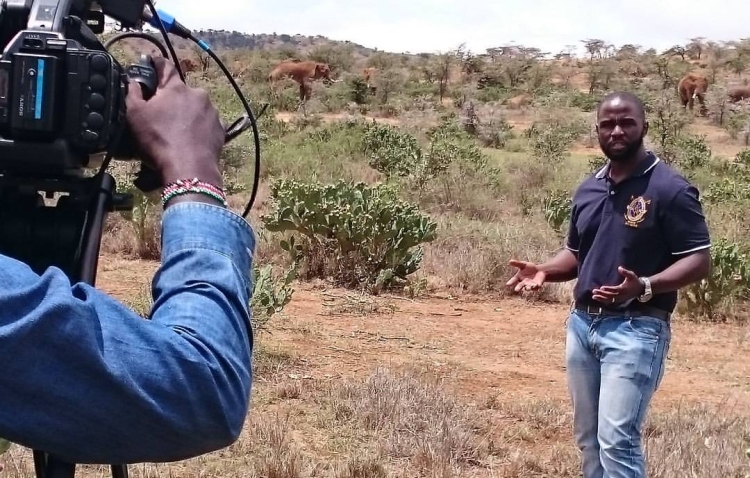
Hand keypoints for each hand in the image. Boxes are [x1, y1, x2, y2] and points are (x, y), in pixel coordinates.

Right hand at [125, 57, 224, 188]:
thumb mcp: (135, 115)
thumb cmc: (158, 140)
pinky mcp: (221, 129)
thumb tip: (133, 81)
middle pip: (181, 91)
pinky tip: (190, 140)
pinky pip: (207, 124)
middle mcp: (198, 94)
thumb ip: (133, 93)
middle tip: (162, 115)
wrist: (189, 168)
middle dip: (172, 99)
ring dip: (187, 114)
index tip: (151, 62)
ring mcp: (212, 112)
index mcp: (176, 88)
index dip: (156, 64)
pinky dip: (199, 128)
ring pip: (196, 108)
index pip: (165, 66)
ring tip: (177, 132)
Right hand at [506, 260, 545, 292]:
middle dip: (518, 288)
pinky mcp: (537, 285)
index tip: (507, 284)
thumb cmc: (529, 268)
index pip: (513, 280)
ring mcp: (530, 285)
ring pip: (528, 287)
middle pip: (520, 286)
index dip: (510, 282)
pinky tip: (536, 285)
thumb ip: (517, 263)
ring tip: (527, 288)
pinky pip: (536, 287)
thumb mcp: (523, 264)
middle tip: (516, 290)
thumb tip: (510, 261)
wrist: (539, 270)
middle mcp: (523, 282)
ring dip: (528, 288)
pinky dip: (536, 287)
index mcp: (518, 277)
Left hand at [591, 267, 643, 304]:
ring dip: (601, 298)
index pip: (615, 290)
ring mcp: (620, 298)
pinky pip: (610, 301)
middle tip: (594, 291)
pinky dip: (604, 301)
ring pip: (609, 300)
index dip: (608, 289)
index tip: (601, 287)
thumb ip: (625, 272)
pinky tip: (597, 298)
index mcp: (624, 289)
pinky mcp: (619, 300)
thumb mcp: (632, 275)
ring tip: (593, 296)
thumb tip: (619, 268)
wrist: (640, 289)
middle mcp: (621, 295)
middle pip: (610, 296)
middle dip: (602, 294)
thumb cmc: (635, 281)